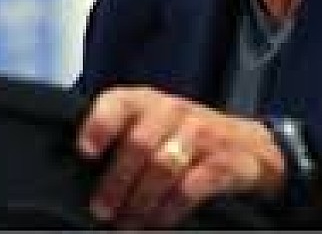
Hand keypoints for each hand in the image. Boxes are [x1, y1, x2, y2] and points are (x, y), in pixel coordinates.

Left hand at [76, 86, 285, 227]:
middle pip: (139, 143)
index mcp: (147, 101)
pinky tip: (157, 222)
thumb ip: (119, 134)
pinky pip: (192, 187)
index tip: (85, 152)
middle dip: (116, 182)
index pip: (119, 103)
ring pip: (164, 166)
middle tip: (102, 210)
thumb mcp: (151, 123)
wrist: (246, 144)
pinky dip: (170, 209)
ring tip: (127, 223)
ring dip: (140, 201)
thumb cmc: (181, 136)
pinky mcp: (224, 161)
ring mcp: (202, 135)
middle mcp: (174, 111)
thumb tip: (75, 164)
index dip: (100, 125)